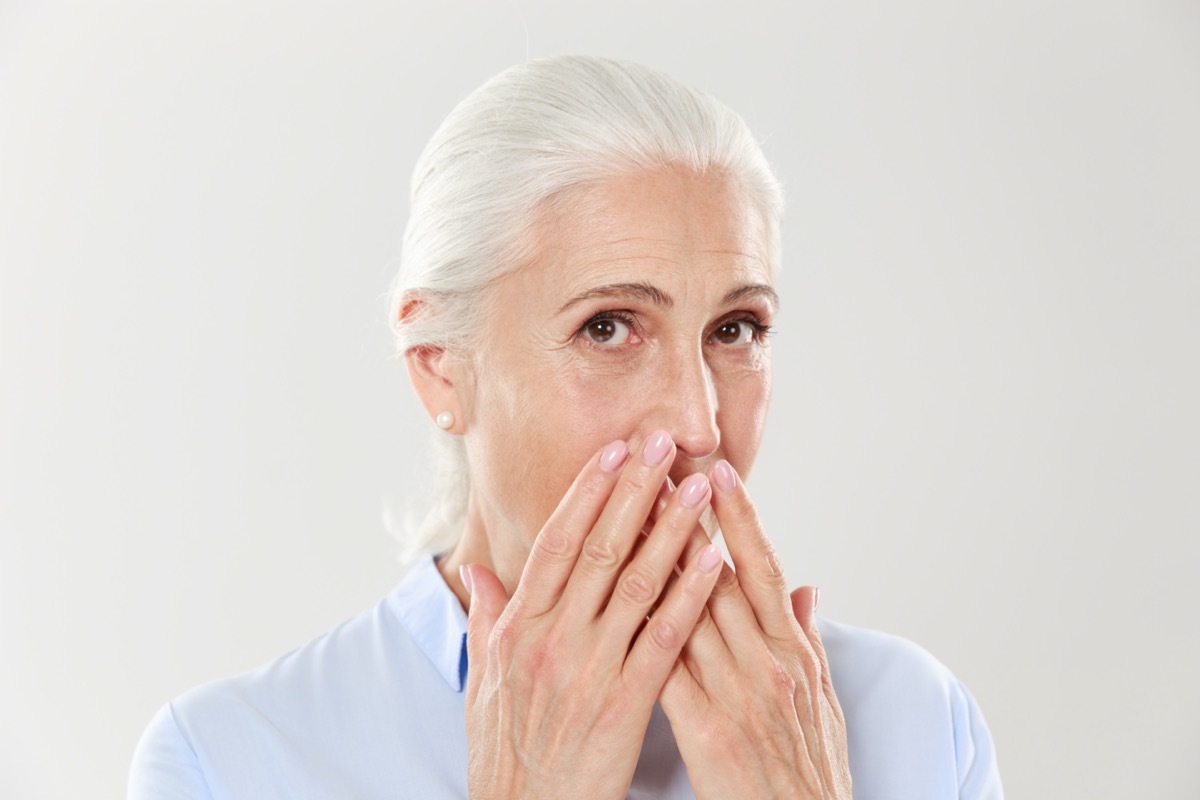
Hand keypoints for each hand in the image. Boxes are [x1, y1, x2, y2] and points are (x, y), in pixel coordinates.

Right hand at [460, 432, 726, 799]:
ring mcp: (589, 670)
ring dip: (672, 529)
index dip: (586, 493)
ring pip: (637, 584)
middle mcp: (552, 639)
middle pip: (600, 549)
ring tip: (698, 487)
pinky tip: (715, 562)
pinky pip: (664, 641)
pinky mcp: (624, 704)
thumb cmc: (504, 755)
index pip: (556, 543)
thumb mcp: (482, 684)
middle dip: (634, 490)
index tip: (612, 451)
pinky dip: (691, 597)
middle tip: (661, 442)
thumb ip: (484, 621)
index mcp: (518, 629)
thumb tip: (477, 572)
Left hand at [659, 460, 851, 798]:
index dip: (740, 518)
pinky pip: (668, 668)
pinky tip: (616, 598)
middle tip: (662, 467)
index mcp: (796, 654)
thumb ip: (809, 639)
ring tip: (631, 513)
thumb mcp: (826, 701)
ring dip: (657, 560)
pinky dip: (644, 628)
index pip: (763, 569)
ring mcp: (738, 696)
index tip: (718, 471)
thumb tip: (808, 586)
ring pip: (690, 611)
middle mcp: (769, 664)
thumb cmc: (813, 773)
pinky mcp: (707, 731)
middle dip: (689, 520)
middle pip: (719, 577)